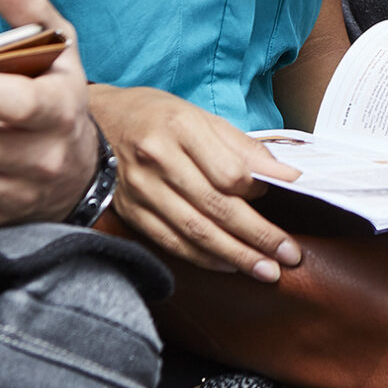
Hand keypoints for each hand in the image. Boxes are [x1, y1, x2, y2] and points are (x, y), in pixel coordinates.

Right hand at [87, 85, 305, 282]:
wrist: (99, 121)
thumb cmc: (158, 116)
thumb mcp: (201, 117)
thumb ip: (244, 148)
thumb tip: (287, 176)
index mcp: (180, 127)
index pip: (228, 172)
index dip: (258, 191)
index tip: (282, 196)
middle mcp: (157, 159)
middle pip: (216, 207)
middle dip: (258, 236)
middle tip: (289, 254)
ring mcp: (140, 189)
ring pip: (195, 231)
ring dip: (236, 256)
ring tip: (267, 271)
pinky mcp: (131, 212)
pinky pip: (172, 243)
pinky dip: (204, 258)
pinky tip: (229, 266)